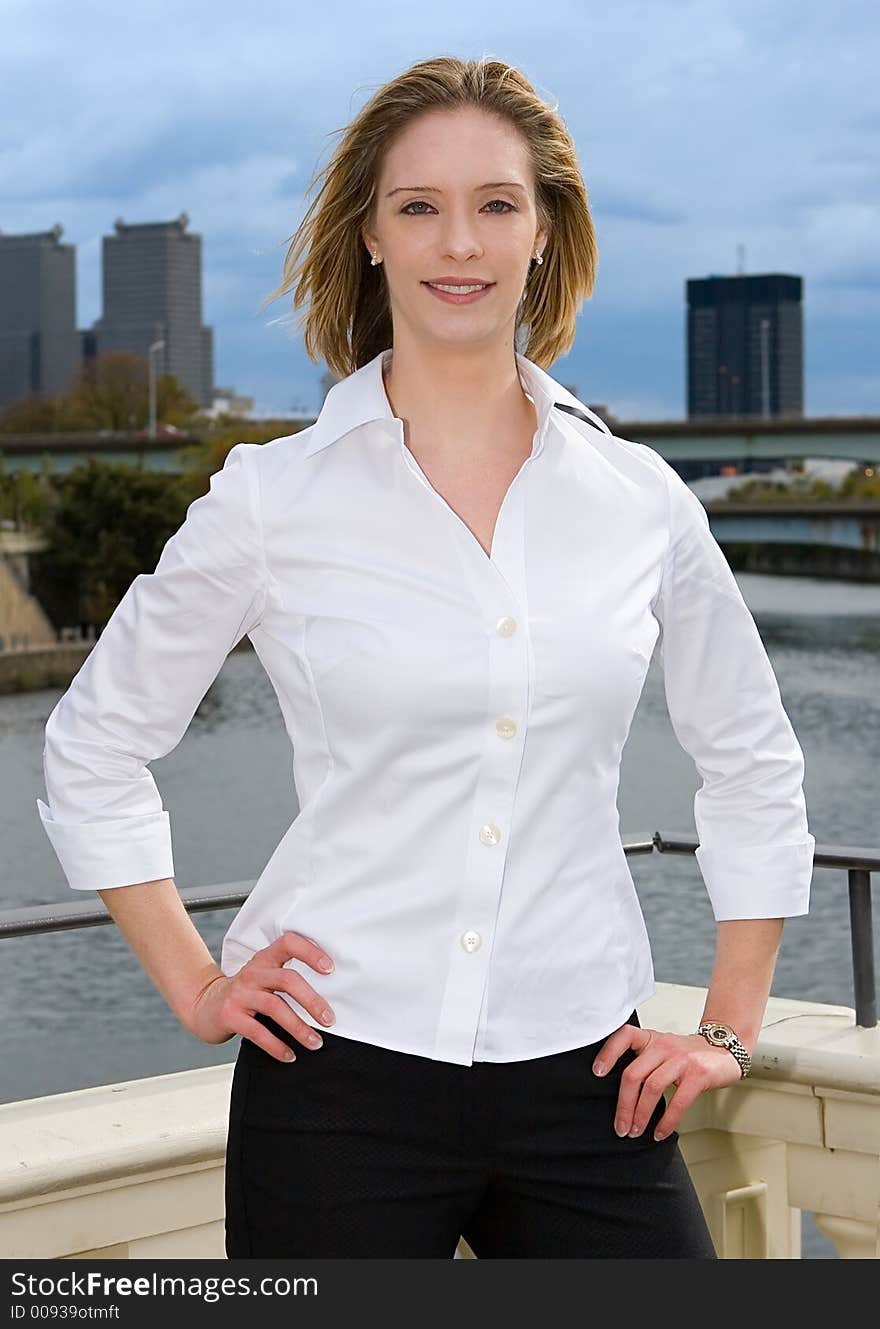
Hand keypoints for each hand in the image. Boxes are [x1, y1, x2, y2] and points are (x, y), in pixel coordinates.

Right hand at [186, 932, 336, 1062]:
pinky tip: (289, 1055)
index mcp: (265, 959)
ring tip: (315, 1042)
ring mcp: (240, 993)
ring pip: (275, 1006)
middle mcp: (253, 972)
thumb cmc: (246, 993)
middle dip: (312, 1000)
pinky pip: (257, 1032)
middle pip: (287, 979)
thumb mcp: (264, 976)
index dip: (311, 952)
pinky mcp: (230, 1015)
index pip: (289, 943)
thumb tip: (331, 996)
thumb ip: (288, 977)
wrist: (205, 1006)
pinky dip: (276, 1046)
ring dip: (298, 1027)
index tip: (330, 969)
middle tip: (329, 1019)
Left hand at [592, 1024, 743, 1140]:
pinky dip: (667, 1121)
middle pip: (634, 1074)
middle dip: (623, 1105)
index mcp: (651, 1038)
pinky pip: (678, 1101)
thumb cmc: (689, 1054)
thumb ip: (643, 1062)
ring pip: (652, 1088)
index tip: (597, 1072)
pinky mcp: (698, 1074)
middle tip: (620, 1126)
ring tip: (637, 1131)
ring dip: (641, 1115)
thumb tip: (620, 1093)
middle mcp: (664, 1046)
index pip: (624, 1036)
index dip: (608, 1053)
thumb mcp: (662, 1049)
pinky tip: (660, 1132)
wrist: (724, 1050)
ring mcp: (682, 1059)